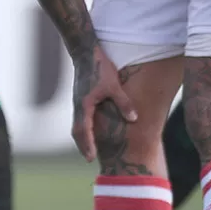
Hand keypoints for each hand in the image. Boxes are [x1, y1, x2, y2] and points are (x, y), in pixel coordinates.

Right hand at [72, 46, 137, 161]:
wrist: (85, 51)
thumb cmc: (100, 67)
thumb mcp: (114, 85)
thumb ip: (124, 103)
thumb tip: (134, 119)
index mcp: (85, 104)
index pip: (84, 130)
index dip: (88, 144)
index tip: (91, 157)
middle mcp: (79, 105)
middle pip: (77, 131)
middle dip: (83, 145)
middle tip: (90, 158)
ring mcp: (78, 101)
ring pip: (77, 124)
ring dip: (82, 137)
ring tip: (90, 148)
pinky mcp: (80, 97)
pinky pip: (80, 117)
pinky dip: (84, 127)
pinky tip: (90, 130)